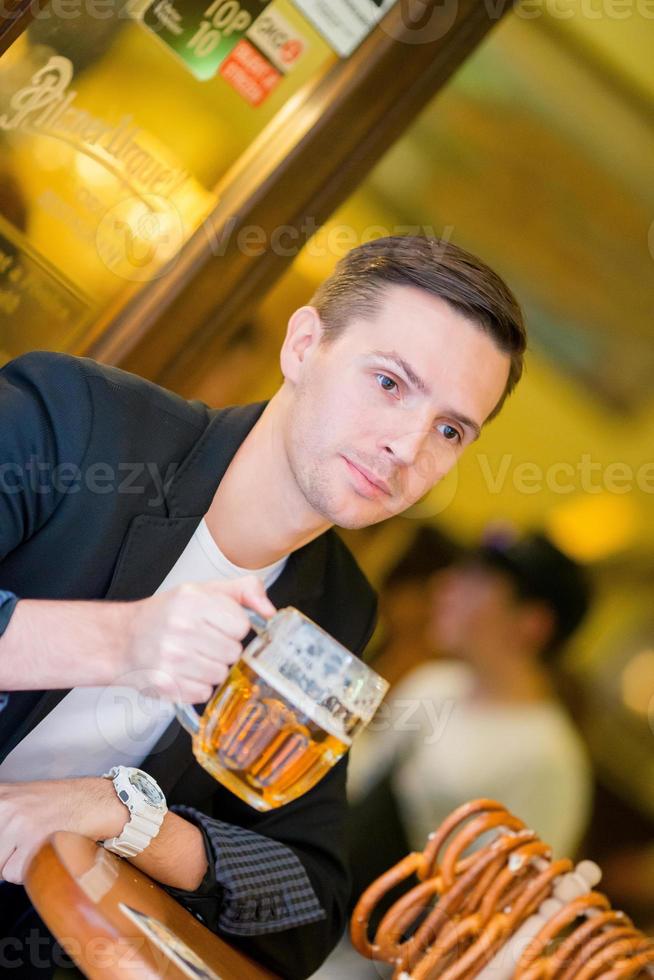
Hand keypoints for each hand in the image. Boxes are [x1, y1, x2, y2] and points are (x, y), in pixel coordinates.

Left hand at [0, 778, 124, 883]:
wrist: (97, 802)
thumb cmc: (64, 804)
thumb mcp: (21, 802)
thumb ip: (3, 820)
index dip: (3, 846)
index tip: (14, 844)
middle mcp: (3, 804)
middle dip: (7, 854)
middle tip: (29, 840)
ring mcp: (16, 820)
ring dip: (17, 863)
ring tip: (38, 844)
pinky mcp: (32, 838)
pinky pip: (14, 873)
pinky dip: (30, 871)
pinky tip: (46, 850)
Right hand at [119, 575, 276, 702]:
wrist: (122, 639)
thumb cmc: (166, 614)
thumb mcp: (203, 590)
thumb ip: (243, 590)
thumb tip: (270, 611)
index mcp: (193, 600)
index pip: (241, 625)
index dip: (233, 627)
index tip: (217, 626)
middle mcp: (181, 628)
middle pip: (233, 652)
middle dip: (223, 649)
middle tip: (203, 642)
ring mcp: (172, 658)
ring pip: (221, 674)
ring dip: (211, 668)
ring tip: (192, 657)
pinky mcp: (166, 684)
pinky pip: (204, 693)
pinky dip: (197, 686)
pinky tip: (183, 672)